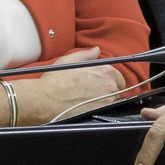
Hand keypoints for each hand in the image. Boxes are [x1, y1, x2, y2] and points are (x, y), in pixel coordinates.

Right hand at [8, 46, 126, 125]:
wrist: (46, 99)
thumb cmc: (57, 79)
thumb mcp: (70, 60)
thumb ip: (87, 55)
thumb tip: (97, 50)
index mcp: (106, 71)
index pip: (117, 76)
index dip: (108, 79)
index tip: (99, 83)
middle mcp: (111, 86)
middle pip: (117, 89)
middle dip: (108, 90)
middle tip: (93, 92)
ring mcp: (107, 102)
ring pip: (113, 101)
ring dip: (105, 101)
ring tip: (89, 102)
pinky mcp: (101, 114)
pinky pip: (107, 112)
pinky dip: (101, 110)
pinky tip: (89, 109)